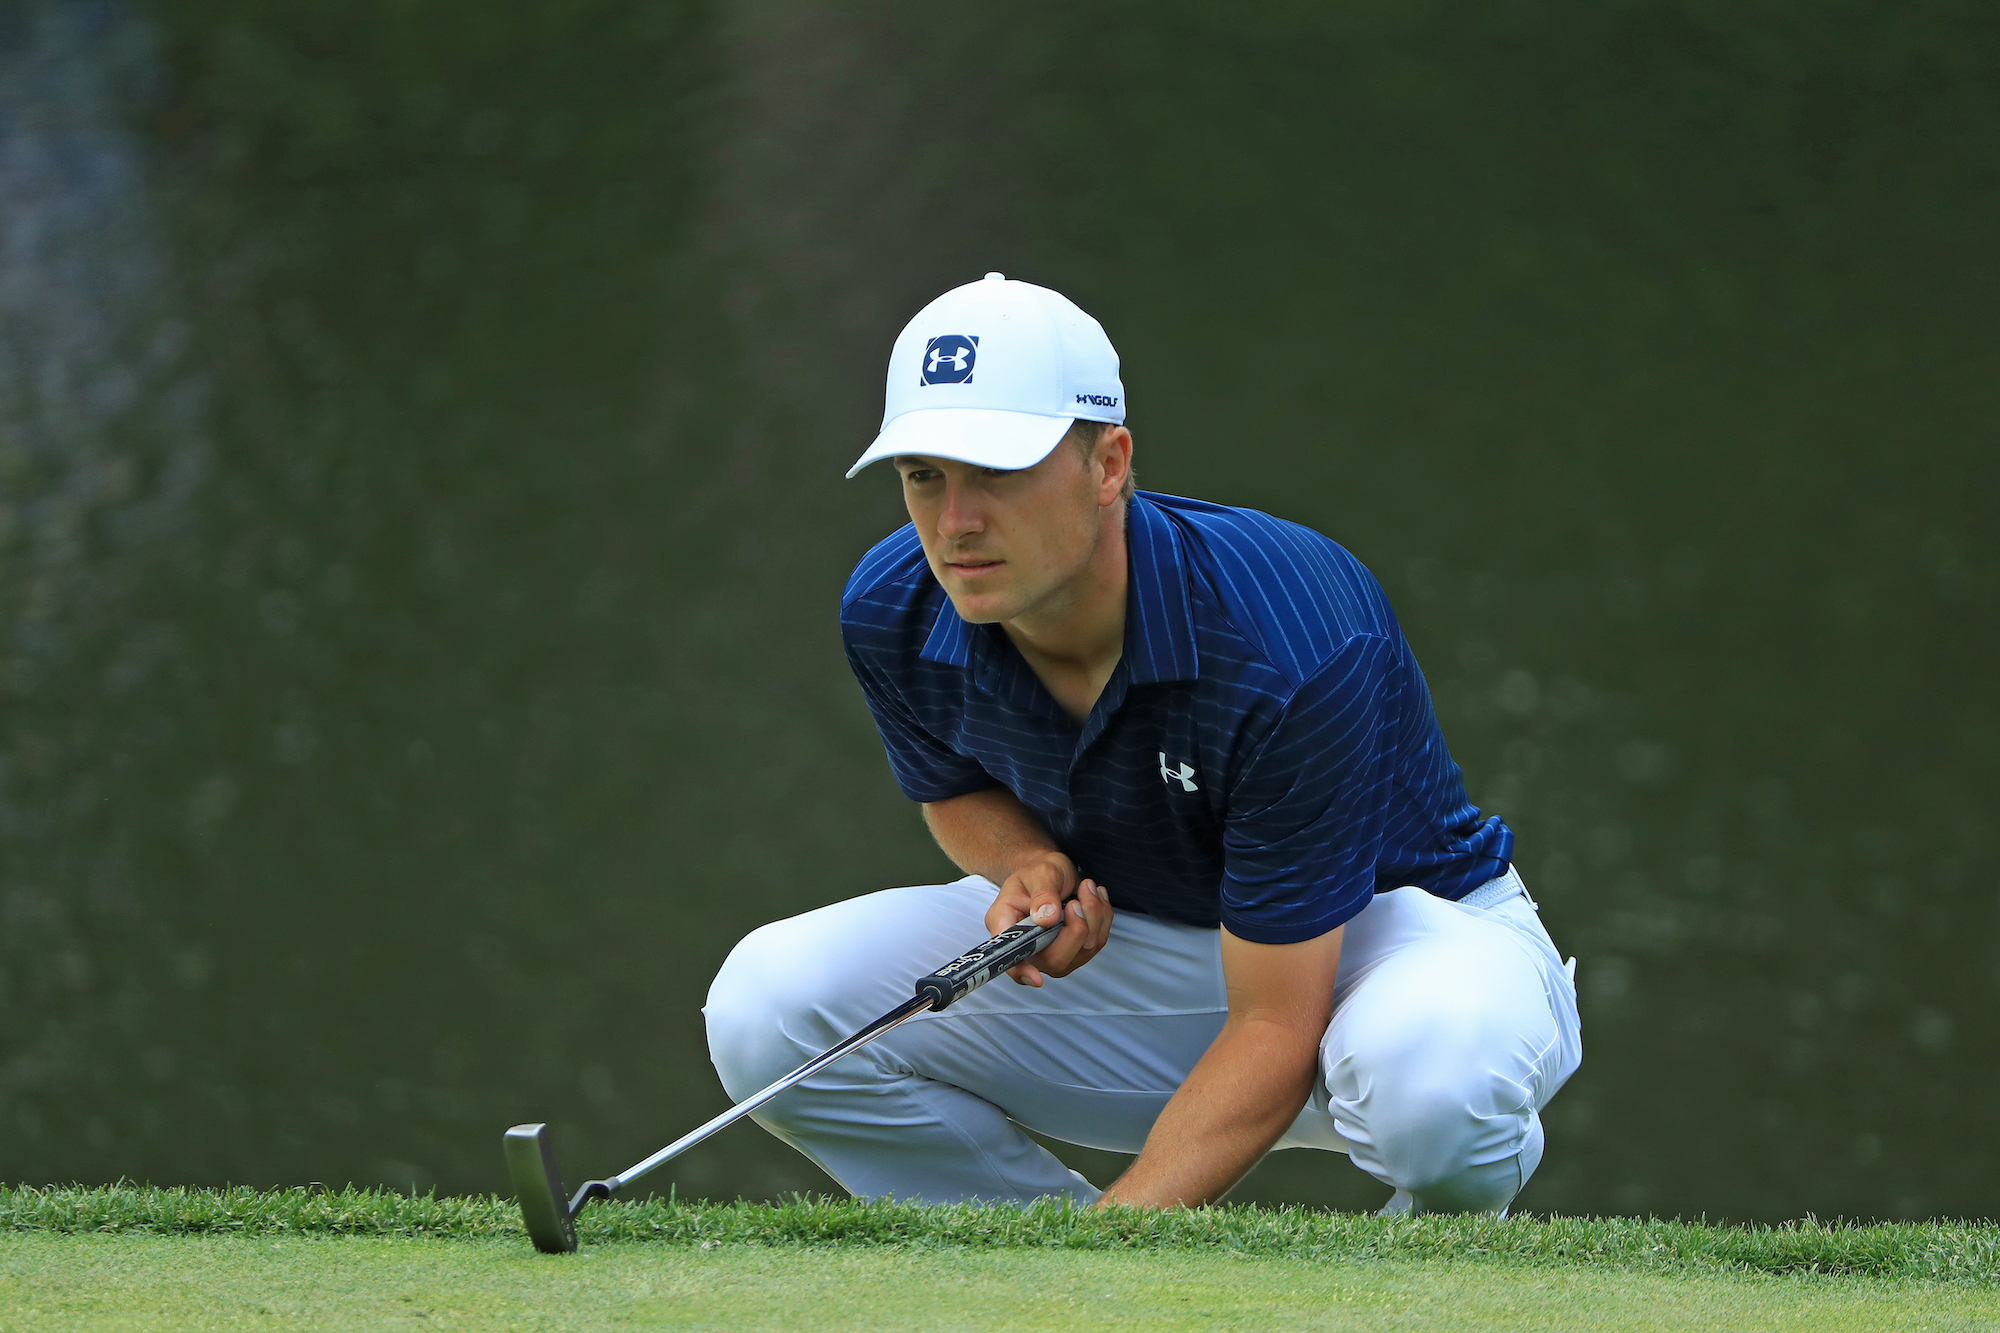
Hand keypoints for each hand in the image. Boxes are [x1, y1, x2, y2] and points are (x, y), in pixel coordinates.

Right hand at [983, 851, 1113, 985]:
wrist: (1052, 873)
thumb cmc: (1038, 873)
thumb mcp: (1037, 873)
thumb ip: (1042, 894)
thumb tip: (1046, 918)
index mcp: (1006, 926)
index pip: (1010, 958)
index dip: (1023, 971)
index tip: (1037, 978)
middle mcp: (1027, 948)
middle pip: (1055, 959)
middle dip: (1076, 928)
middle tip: (1076, 900)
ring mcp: (1052, 955)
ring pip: (1082, 950)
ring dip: (1094, 916)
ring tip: (1087, 888)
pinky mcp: (1074, 953)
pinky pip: (1097, 942)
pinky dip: (1103, 917)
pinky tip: (1095, 899)